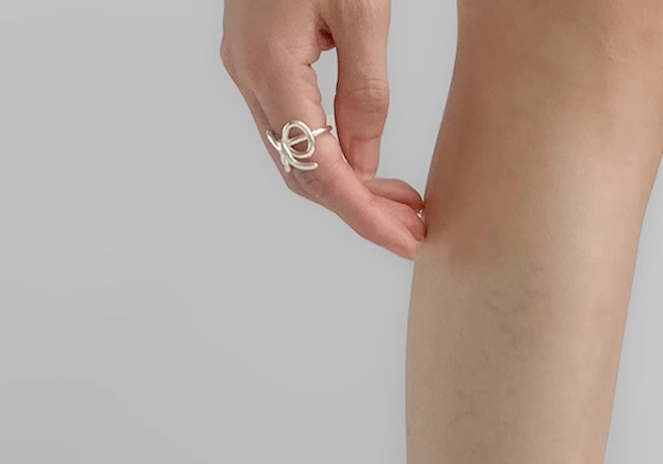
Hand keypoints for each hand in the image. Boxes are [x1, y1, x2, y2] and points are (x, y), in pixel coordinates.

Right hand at [221, 0, 424, 258]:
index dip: (365, 217)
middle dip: (361, 210)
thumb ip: (365, 95)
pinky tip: (372, 167)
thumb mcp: (361, 13)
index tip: (408, 242)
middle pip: (302, 174)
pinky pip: (294, 129)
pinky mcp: (257, 59)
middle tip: (416, 228)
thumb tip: (363, 168)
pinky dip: (334, 158)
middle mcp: (248, 75)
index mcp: (270, 66)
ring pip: (295, 157)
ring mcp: (246, 68)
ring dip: (349, 189)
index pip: (320, 170)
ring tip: (403, 205)